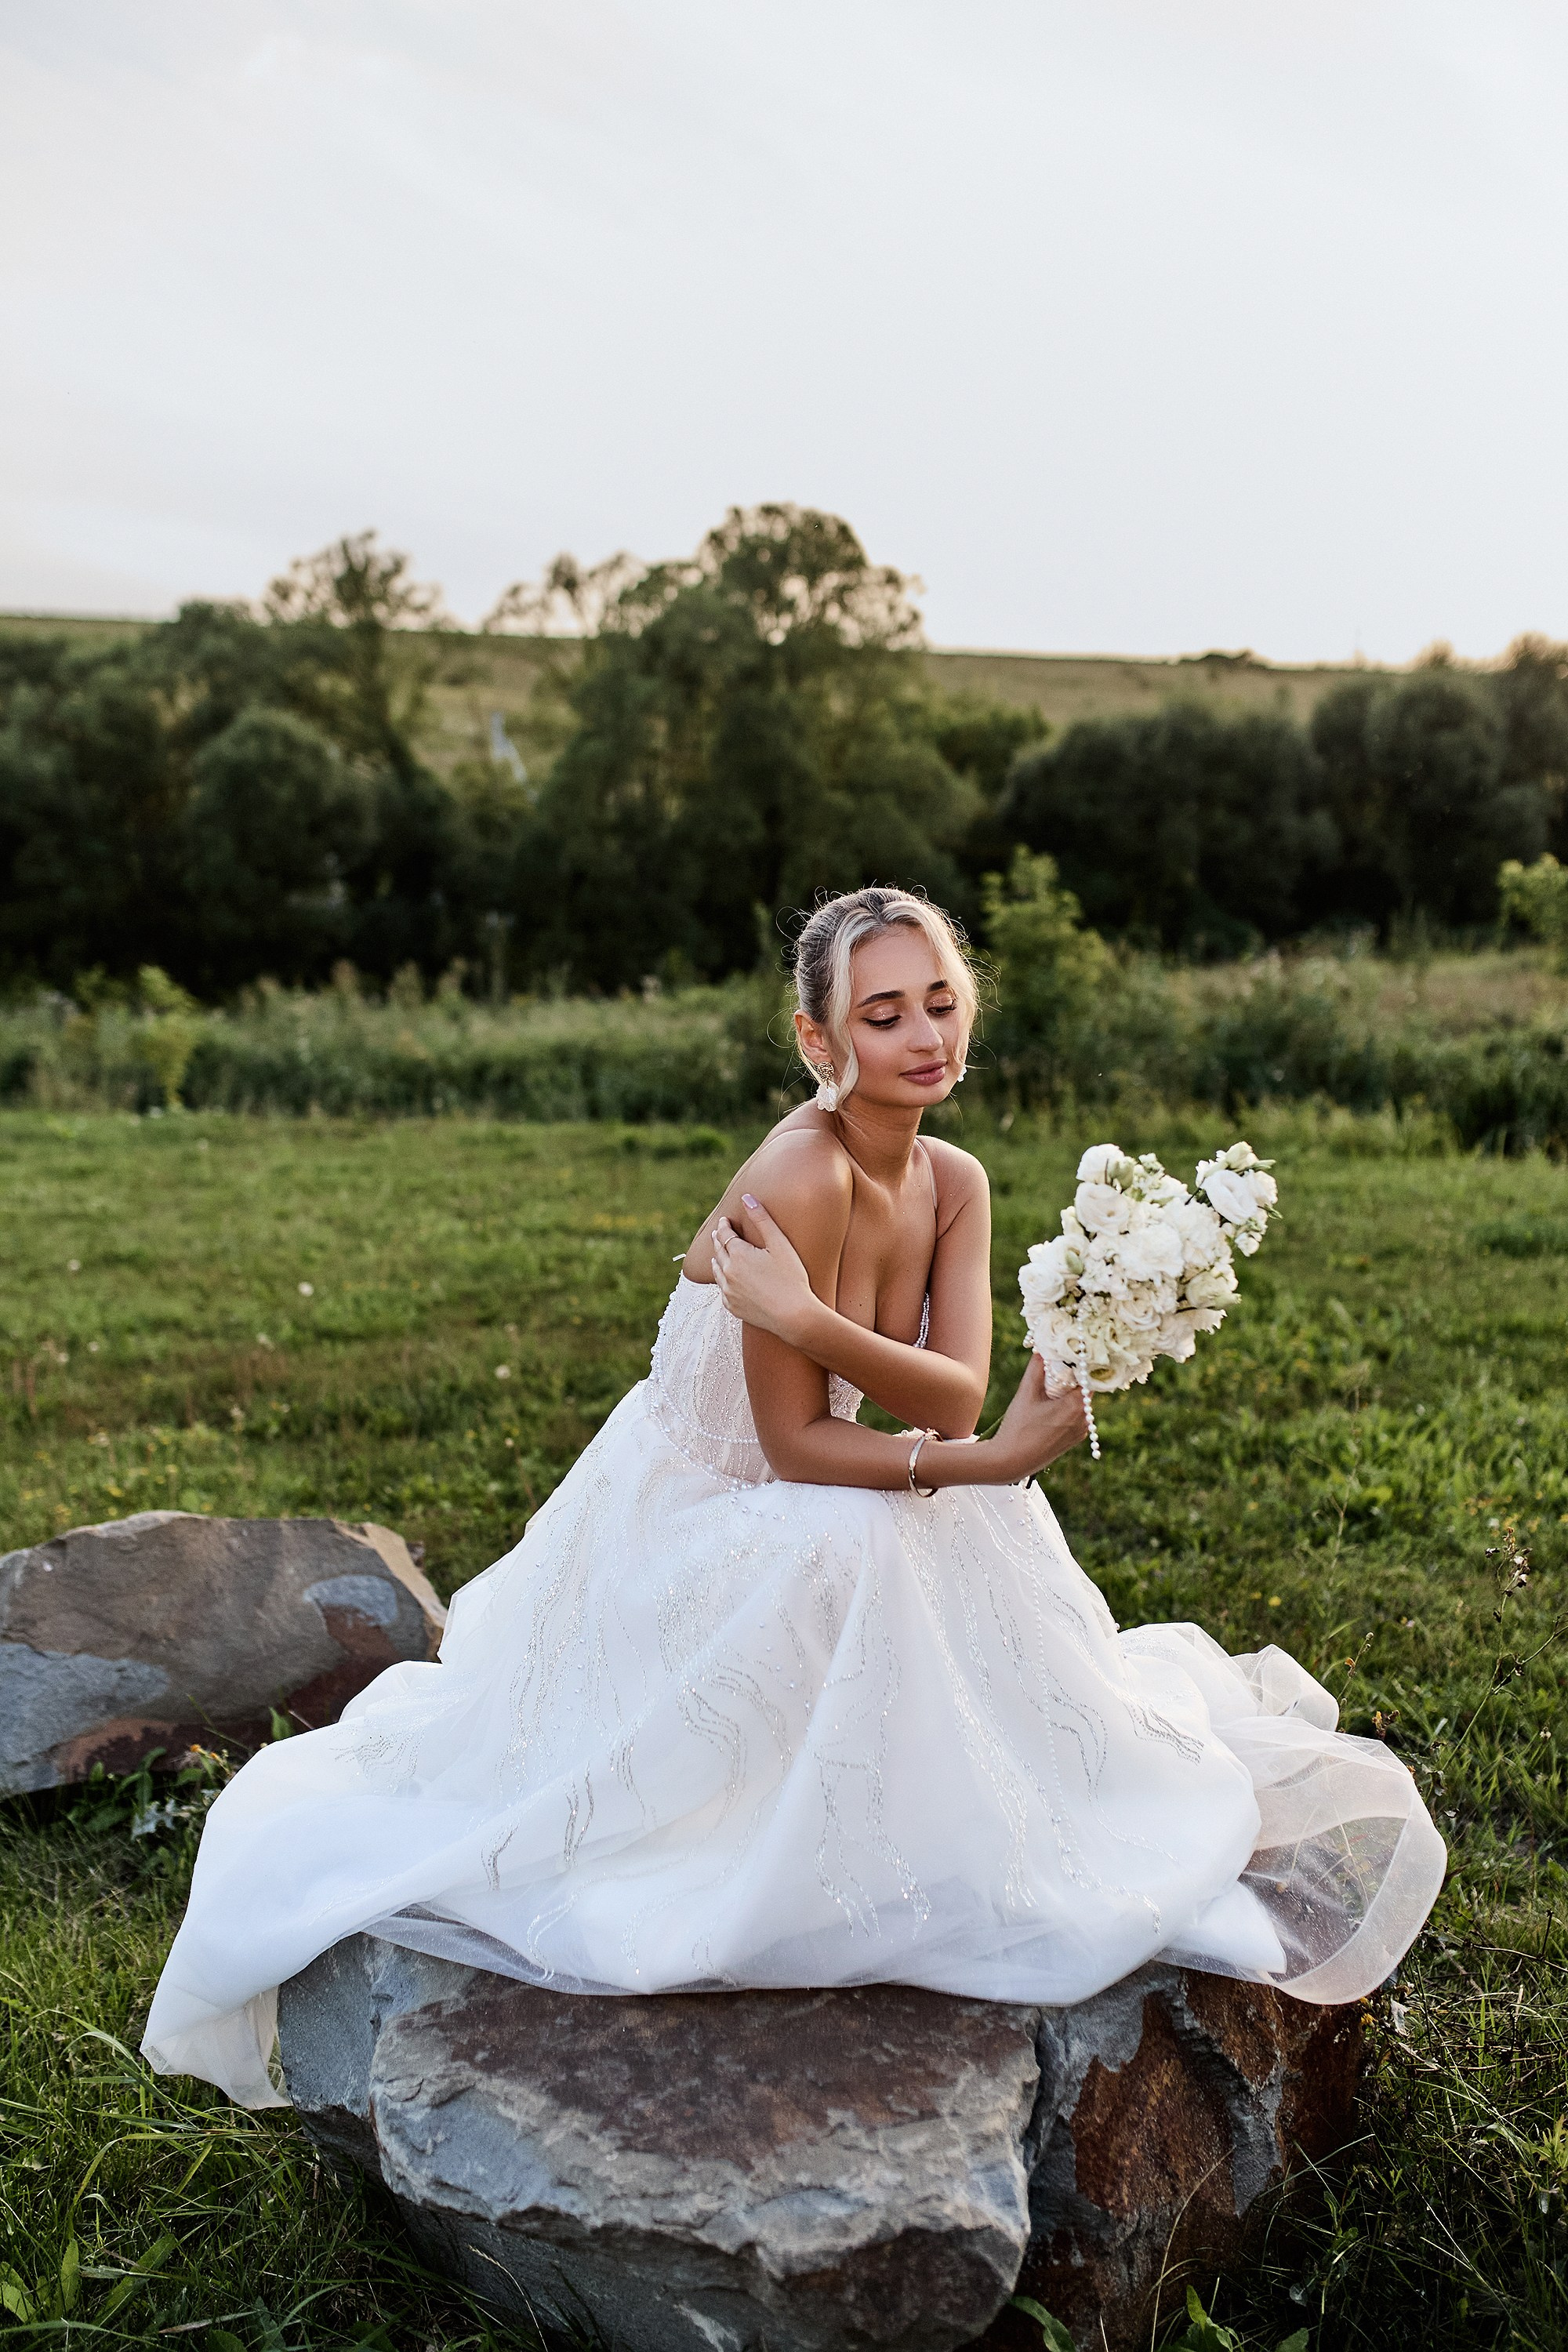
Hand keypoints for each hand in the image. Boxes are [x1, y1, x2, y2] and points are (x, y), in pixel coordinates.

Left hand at [711, 1194, 816, 1345]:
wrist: (794, 1316)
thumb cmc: (791, 1278)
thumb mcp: (780, 1244)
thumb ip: (762, 1219)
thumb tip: (747, 1197)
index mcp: (737, 1254)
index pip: (724, 1234)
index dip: (724, 1225)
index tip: (724, 1220)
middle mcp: (727, 1272)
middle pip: (717, 1251)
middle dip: (718, 1239)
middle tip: (719, 1233)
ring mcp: (728, 1291)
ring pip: (716, 1271)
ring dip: (717, 1259)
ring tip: (719, 1254)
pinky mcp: (732, 1307)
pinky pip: (722, 1290)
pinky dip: (723, 1280)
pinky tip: (726, 1280)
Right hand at [983, 1353, 1088, 1480]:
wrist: (1011, 1462)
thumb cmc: (1018, 1428)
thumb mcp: (1026, 1393)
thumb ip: (1037, 1368)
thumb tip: (1042, 1348)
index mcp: (1077, 1406)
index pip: (1088, 1376)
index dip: (1078, 1364)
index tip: (1066, 1356)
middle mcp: (1085, 1420)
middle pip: (1083, 1389)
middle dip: (1069, 1379)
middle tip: (1050, 1373)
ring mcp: (1081, 1432)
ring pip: (1079, 1403)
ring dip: (1066, 1395)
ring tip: (1045, 1394)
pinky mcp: (1074, 1440)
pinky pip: (1075, 1416)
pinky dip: (1065, 1409)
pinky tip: (1045, 1410)